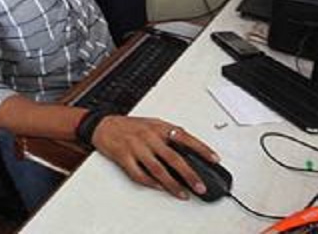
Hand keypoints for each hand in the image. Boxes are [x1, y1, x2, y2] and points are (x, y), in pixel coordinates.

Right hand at [91, 115, 218, 198]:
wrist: (102, 125)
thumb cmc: (129, 126)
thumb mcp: (152, 124)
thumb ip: (170, 135)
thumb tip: (190, 150)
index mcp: (159, 127)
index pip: (185, 137)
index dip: (201, 149)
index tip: (214, 159)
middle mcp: (149, 136)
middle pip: (174, 158)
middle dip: (190, 174)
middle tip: (200, 186)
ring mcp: (136, 147)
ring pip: (158, 169)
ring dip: (172, 184)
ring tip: (183, 193)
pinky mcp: (124, 157)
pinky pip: (139, 174)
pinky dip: (150, 183)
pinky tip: (159, 187)